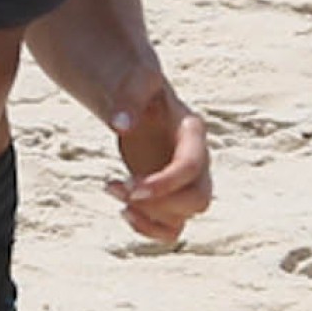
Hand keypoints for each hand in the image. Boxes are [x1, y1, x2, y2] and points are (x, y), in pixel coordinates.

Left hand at [104, 72, 211, 246]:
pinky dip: (148, 229)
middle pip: (198, 200)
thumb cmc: (141, 88)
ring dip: (146, 217)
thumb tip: (121, 126)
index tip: (130, 188)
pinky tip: (123, 210)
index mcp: (193, 133)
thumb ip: (129, 97)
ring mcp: (187, 183)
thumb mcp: (136, 81)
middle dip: (157, 204)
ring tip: (112, 190)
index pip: (191, 167)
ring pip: (183, 219)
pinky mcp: (171, 197)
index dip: (164, 184)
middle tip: (119, 189)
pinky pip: (172, 228)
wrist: (141, 100)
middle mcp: (199, 162)